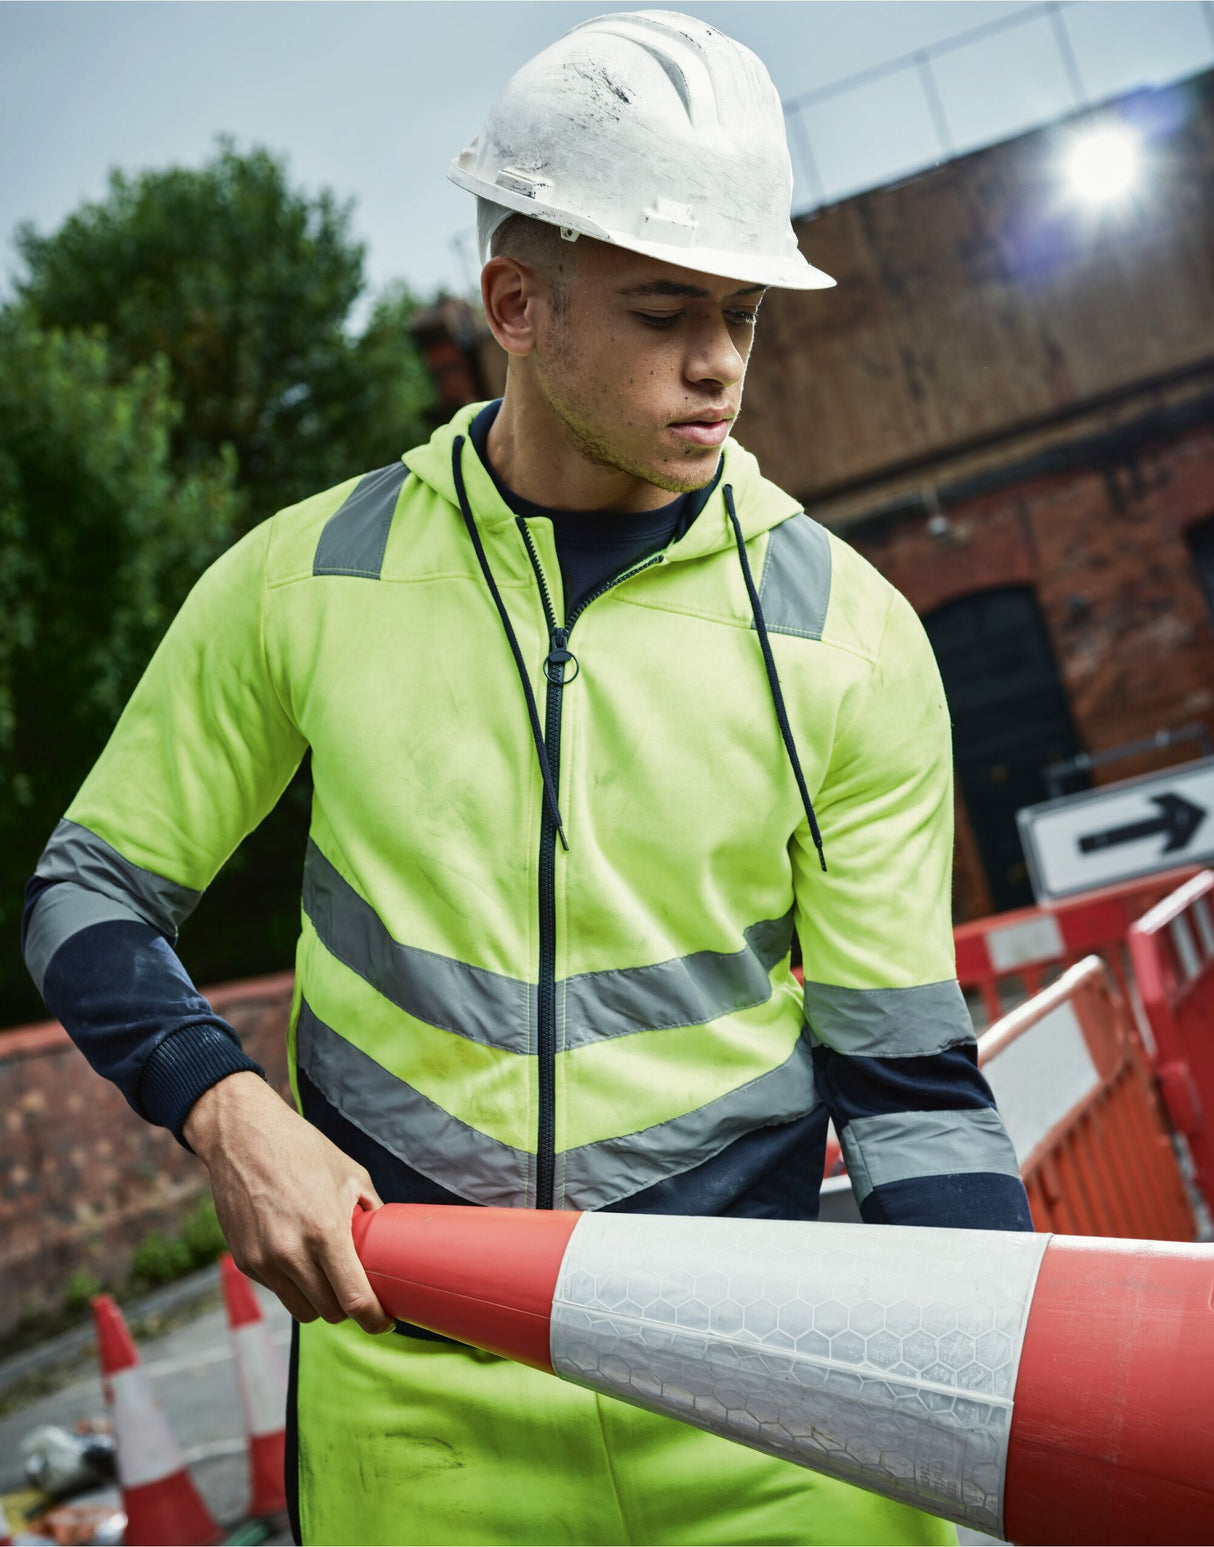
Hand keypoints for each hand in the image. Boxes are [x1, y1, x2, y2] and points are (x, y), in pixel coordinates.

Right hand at [184, 1072, 393, 1333]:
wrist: (242, 1136)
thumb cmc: (302, 1149)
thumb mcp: (350, 1174)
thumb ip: (370, 1211)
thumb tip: (389, 1240)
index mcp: (325, 1231)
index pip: (354, 1299)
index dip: (374, 1319)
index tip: (384, 1322)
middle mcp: (291, 1253)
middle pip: (329, 1311)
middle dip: (349, 1307)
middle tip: (359, 1292)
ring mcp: (264, 1261)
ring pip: (302, 1310)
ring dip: (320, 1302)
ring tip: (330, 1279)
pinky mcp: (245, 1261)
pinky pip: (278, 1291)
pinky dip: (293, 1284)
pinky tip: (299, 1258)